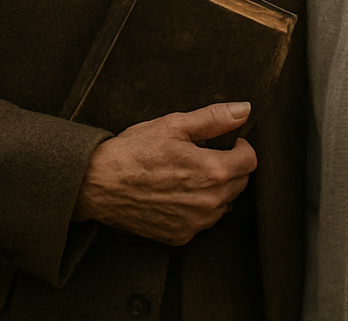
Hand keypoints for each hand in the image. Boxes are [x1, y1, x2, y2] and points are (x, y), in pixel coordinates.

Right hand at [73, 101, 256, 244]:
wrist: (97, 184)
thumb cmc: (134, 151)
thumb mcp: (174, 125)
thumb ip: (215, 118)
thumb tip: (244, 110)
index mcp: (213, 172)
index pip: (250, 161)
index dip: (240, 148)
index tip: (226, 144)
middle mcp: (209, 202)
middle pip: (239, 184)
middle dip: (228, 168)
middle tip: (202, 156)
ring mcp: (194, 223)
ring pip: (223, 204)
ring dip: (215, 190)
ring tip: (187, 175)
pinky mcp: (180, 237)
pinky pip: (202, 222)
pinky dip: (196, 209)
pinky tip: (176, 194)